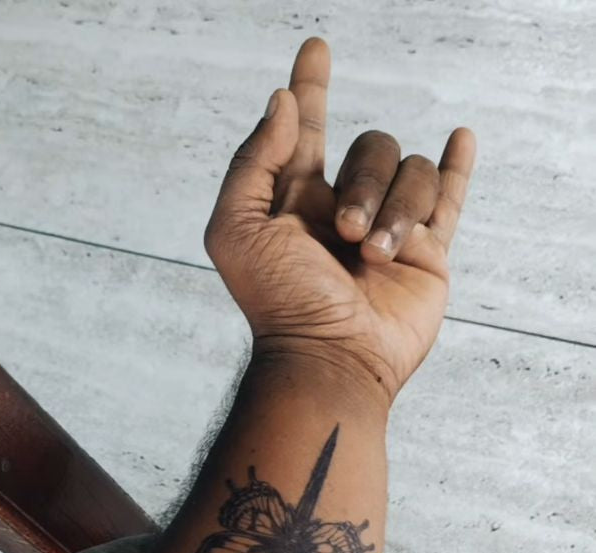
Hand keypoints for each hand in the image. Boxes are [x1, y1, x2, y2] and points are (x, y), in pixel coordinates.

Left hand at [204, 37, 475, 408]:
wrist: (330, 359)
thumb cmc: (278, 303)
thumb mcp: (236, 229)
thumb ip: (254, 161)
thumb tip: (282, 103)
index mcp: (297, 201)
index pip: (305, 128)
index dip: (310, 88)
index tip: (314, 49)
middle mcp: (344, 209)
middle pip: (372, 148)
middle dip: (364, 184)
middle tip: (347, 234)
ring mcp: (388, 229)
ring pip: (412, 173)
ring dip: (396, 210)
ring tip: (376, 258)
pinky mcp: (427, 255)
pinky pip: (447, 199)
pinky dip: (455, 167)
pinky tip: (459, 139)